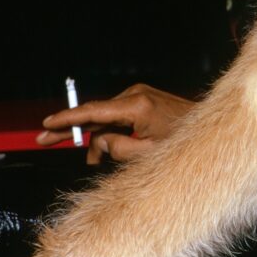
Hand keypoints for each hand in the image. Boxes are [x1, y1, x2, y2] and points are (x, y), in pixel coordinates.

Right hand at [36, 83, 194, 163]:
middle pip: (93, 113)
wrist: (212, 132)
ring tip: (92, 161)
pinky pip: (118, 116)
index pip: (92, 112)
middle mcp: (136, 95)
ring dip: (95, 137)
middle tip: (44, 139)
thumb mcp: (148, 155)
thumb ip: (117, 149)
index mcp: (136, 106)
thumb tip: (97, 142)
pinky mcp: (144, 100)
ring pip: (105, 117)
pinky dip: (109, 131)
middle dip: (69, 129)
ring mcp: (140, 96)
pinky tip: (104, 149)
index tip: (47, 124)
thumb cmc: (185, 144)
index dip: (66, 120)